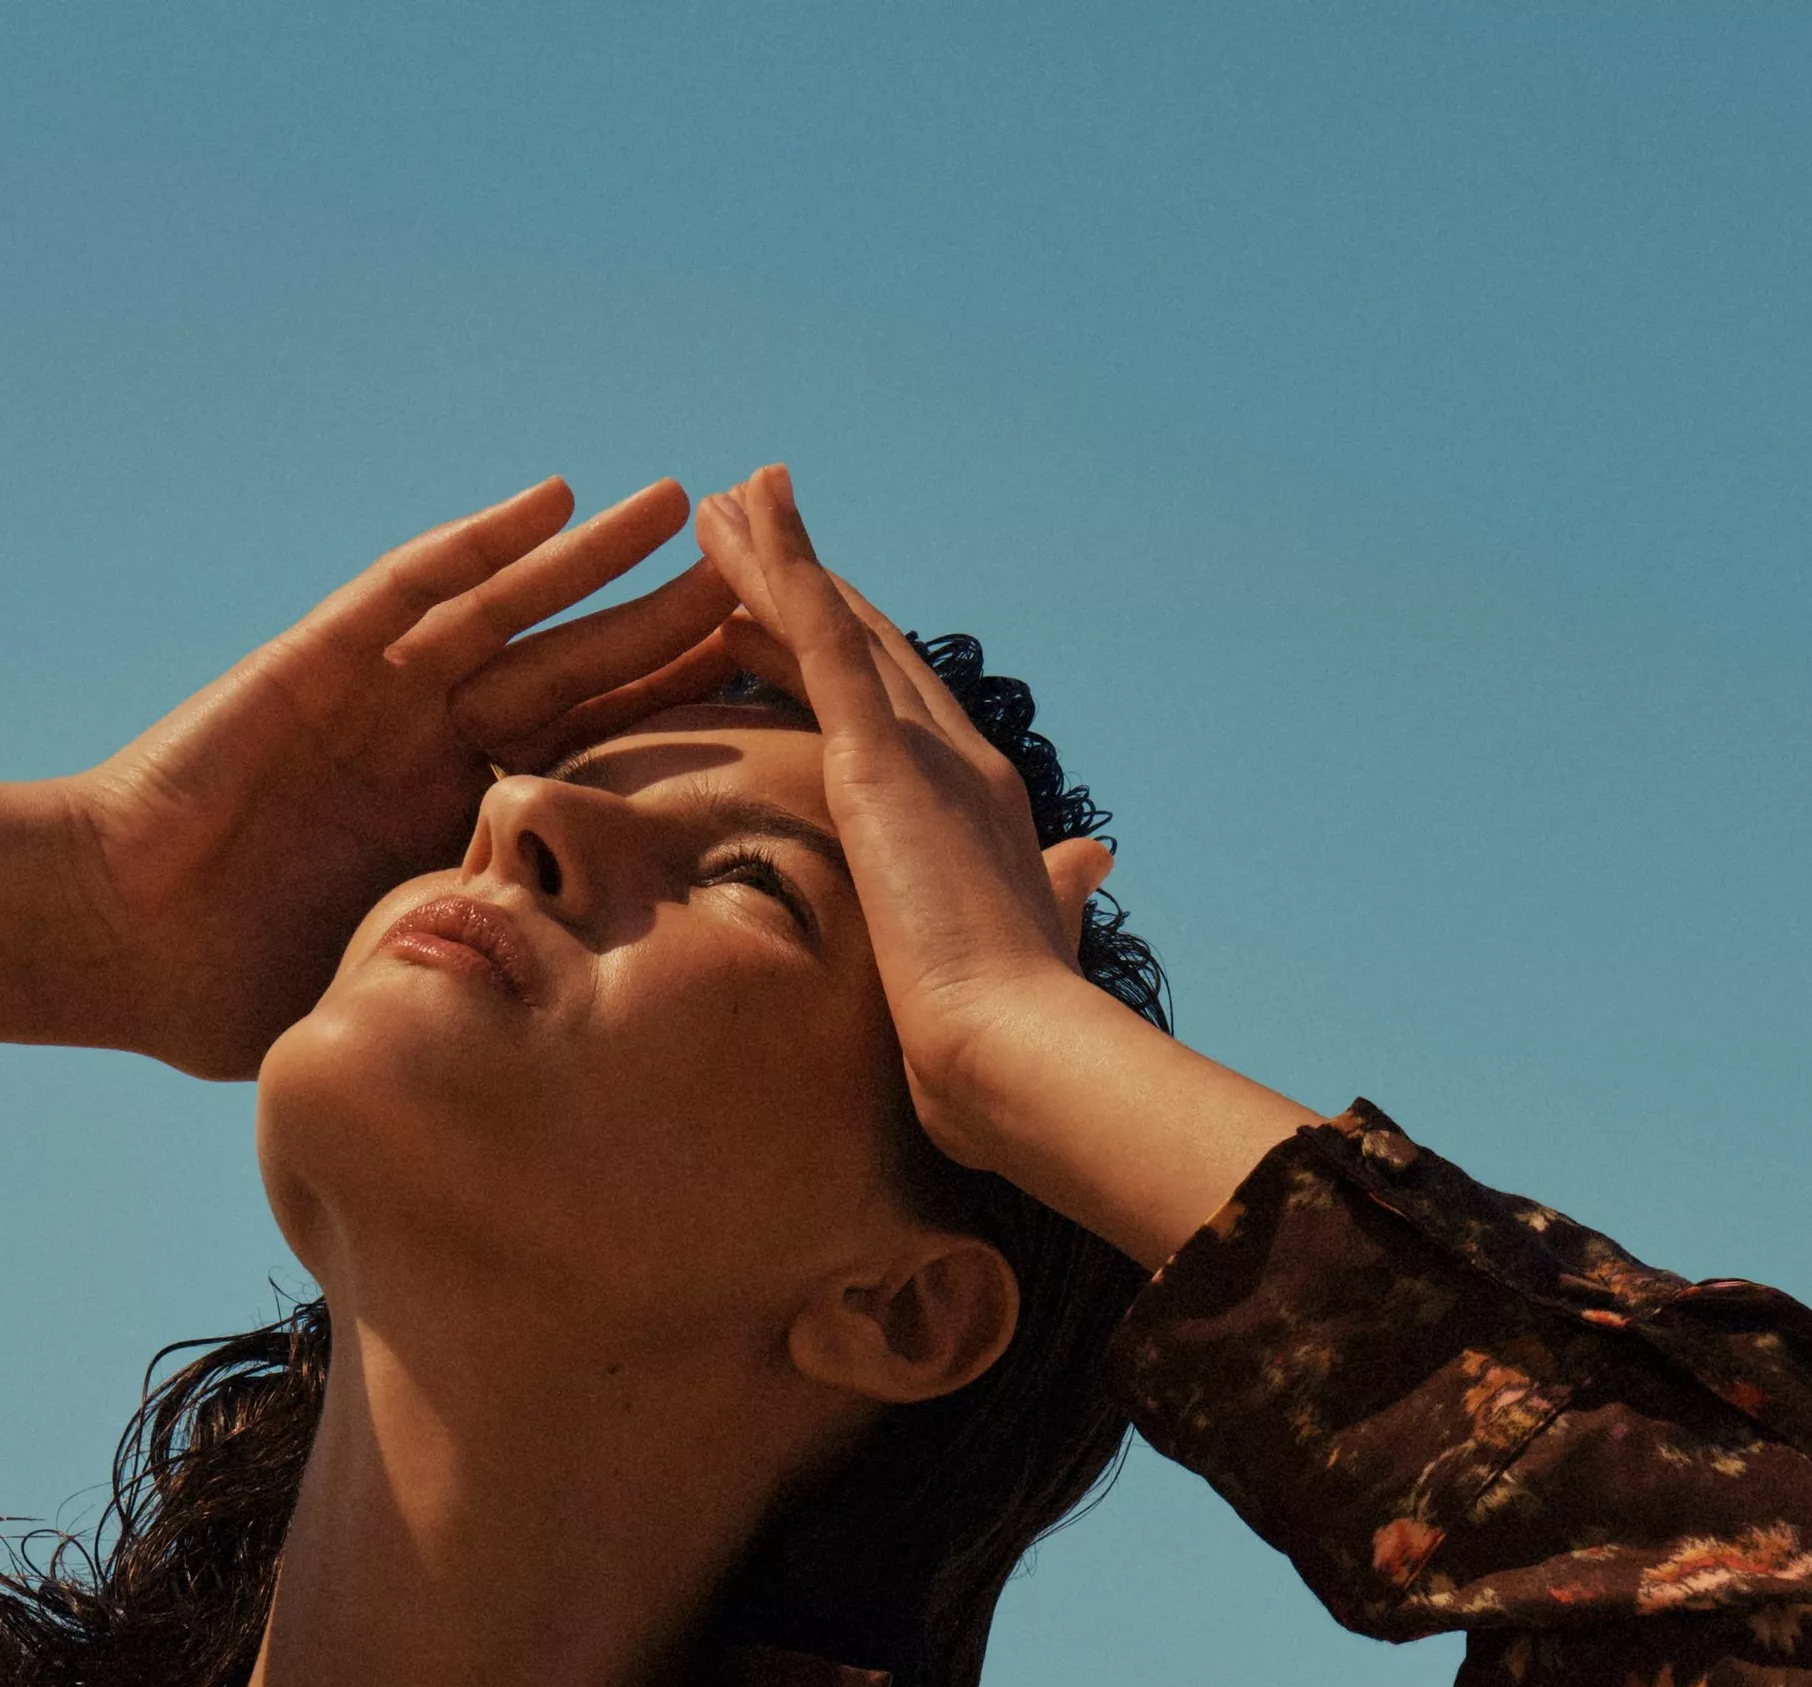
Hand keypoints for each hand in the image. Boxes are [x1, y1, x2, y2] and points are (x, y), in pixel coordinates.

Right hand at [54, 481, 743, 1077]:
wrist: (121, 936)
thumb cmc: (229, 985)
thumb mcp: (392, 995)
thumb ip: (477, 1004)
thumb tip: (592, 1094)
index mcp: (458, 822)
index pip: (592, 769)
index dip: (676, 737)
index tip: (771, 717)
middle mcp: (431, 745)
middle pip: (576, 675)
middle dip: (667, 629)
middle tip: (767, 587)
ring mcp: (380, 693)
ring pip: (514, 610)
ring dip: (596, 560)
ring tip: (690, 507)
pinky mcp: (323, 658)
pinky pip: (413, 587)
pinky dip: (483, 543)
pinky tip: (556, 499)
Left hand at [679, 468, 1128, 1163]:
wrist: (1021, 1056)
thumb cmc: (1010, 1044)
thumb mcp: (1031, 946)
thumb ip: (1057, 896)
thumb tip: (1093, 866)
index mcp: (981, 810)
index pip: (898, 715)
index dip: (843, 663)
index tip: (780, 632)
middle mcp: (959, 762)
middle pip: (866, 652)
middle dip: (803, 594)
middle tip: (743, 536)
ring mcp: (926, 754)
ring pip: (839, 629)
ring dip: (777, 561)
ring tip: (719, 505)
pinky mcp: (887, 762)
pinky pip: (826, 641)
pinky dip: (788, 572)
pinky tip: (748, 512)